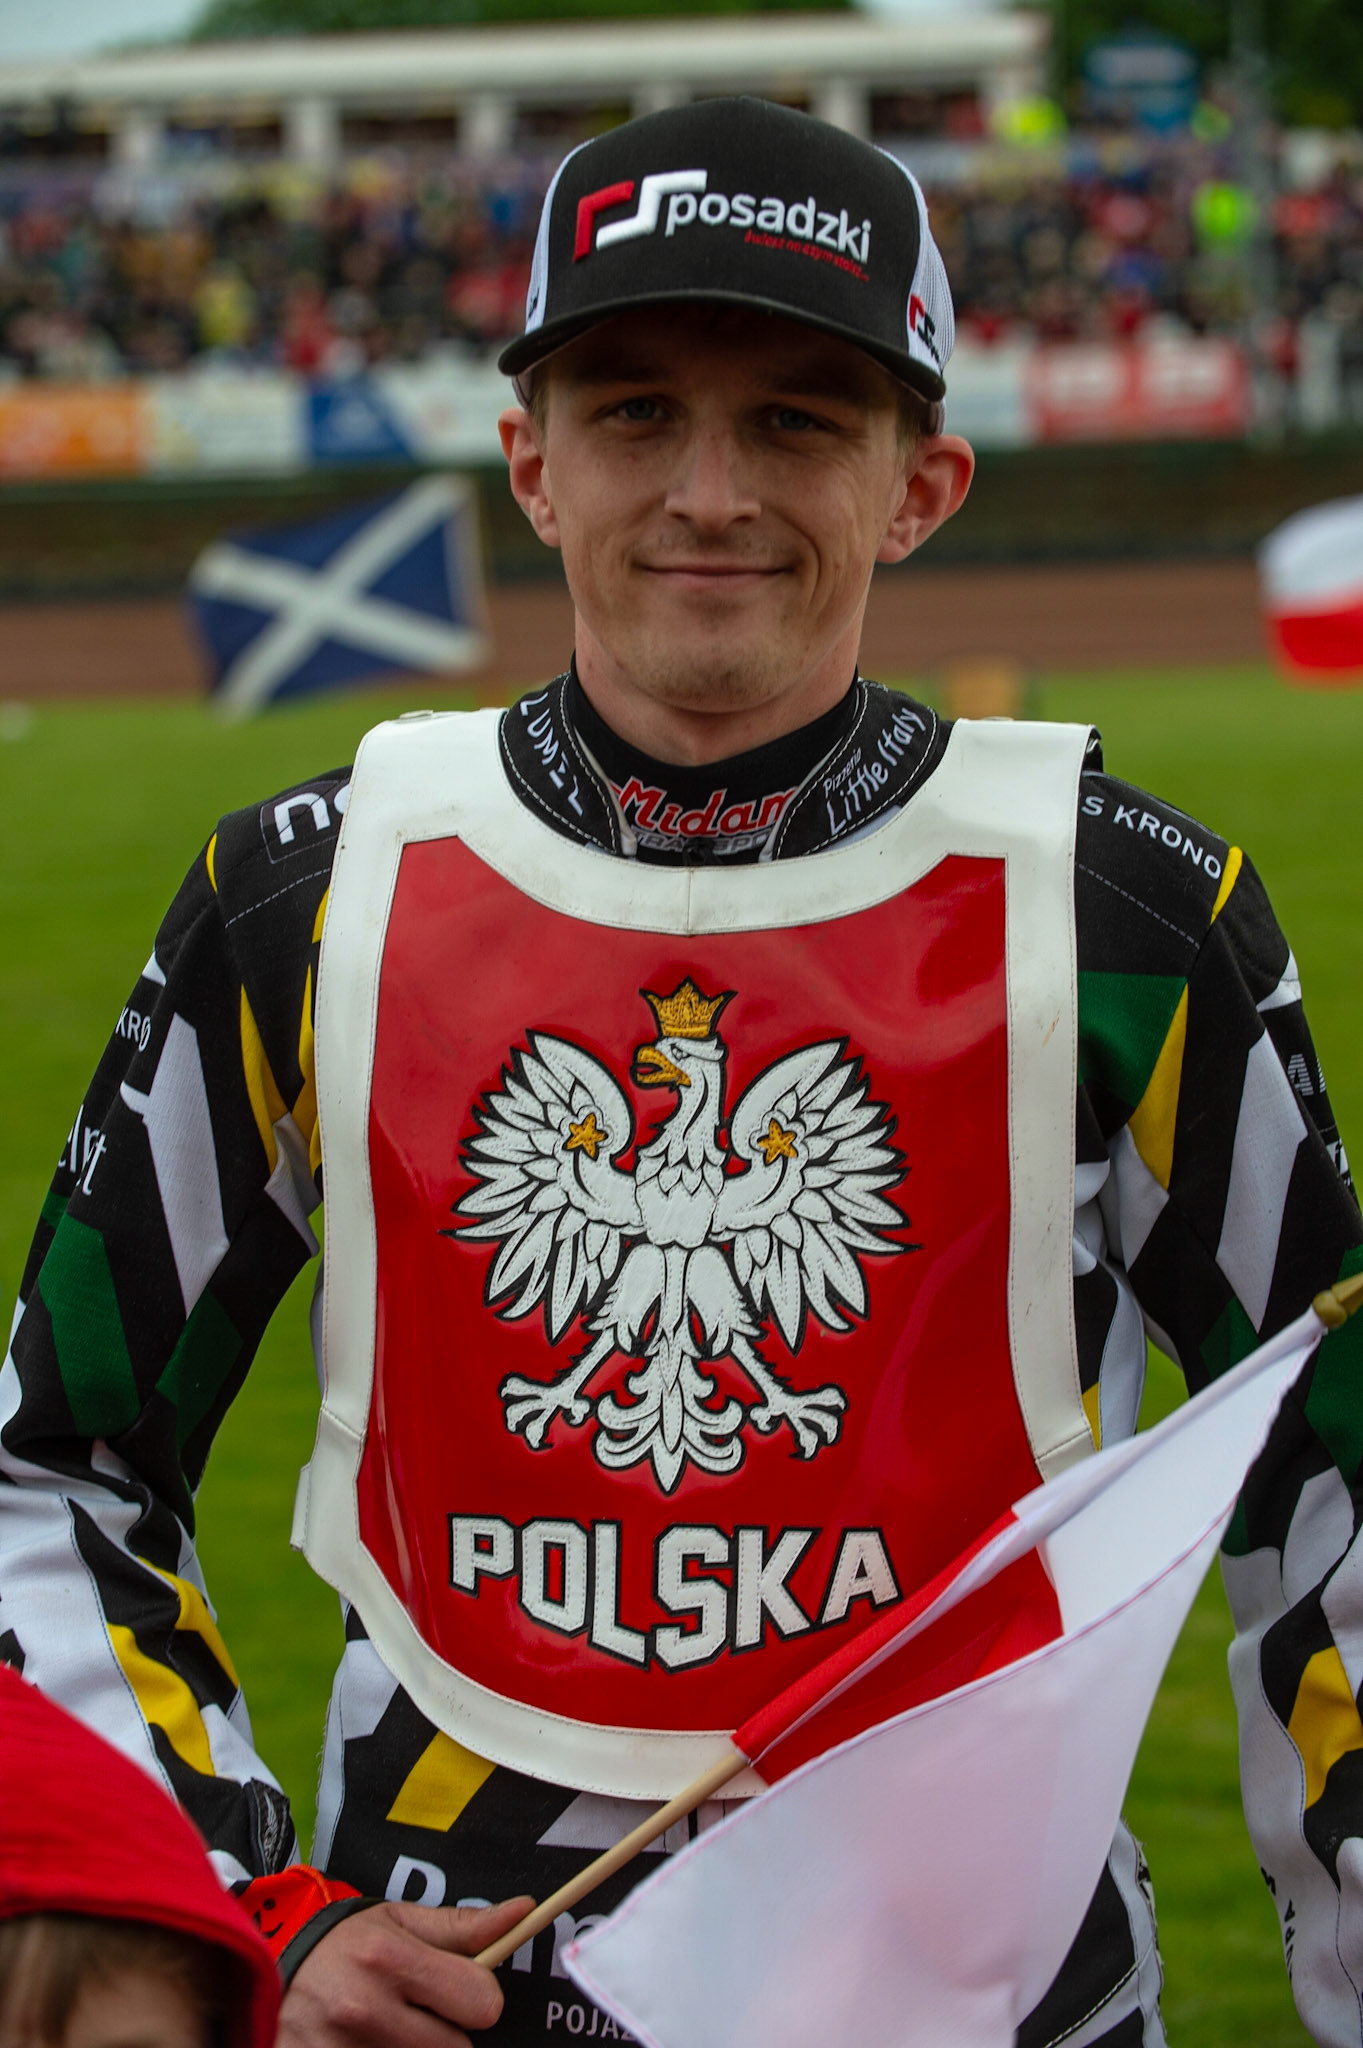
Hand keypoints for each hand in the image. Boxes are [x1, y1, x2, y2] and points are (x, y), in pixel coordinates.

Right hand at [279, 1895, 534, 2046]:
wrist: (265, 1974)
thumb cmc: (343, 1945)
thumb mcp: (399, 1921)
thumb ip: (463, 1926)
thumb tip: (523, 1913)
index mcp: (391, 1960)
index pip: (483, 2003)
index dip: (477, 1996)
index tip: (457, 1989)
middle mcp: (366, 2010)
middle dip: (444, 2032)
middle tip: (413, 2011)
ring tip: (386, 2029)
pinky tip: (365, 2045)